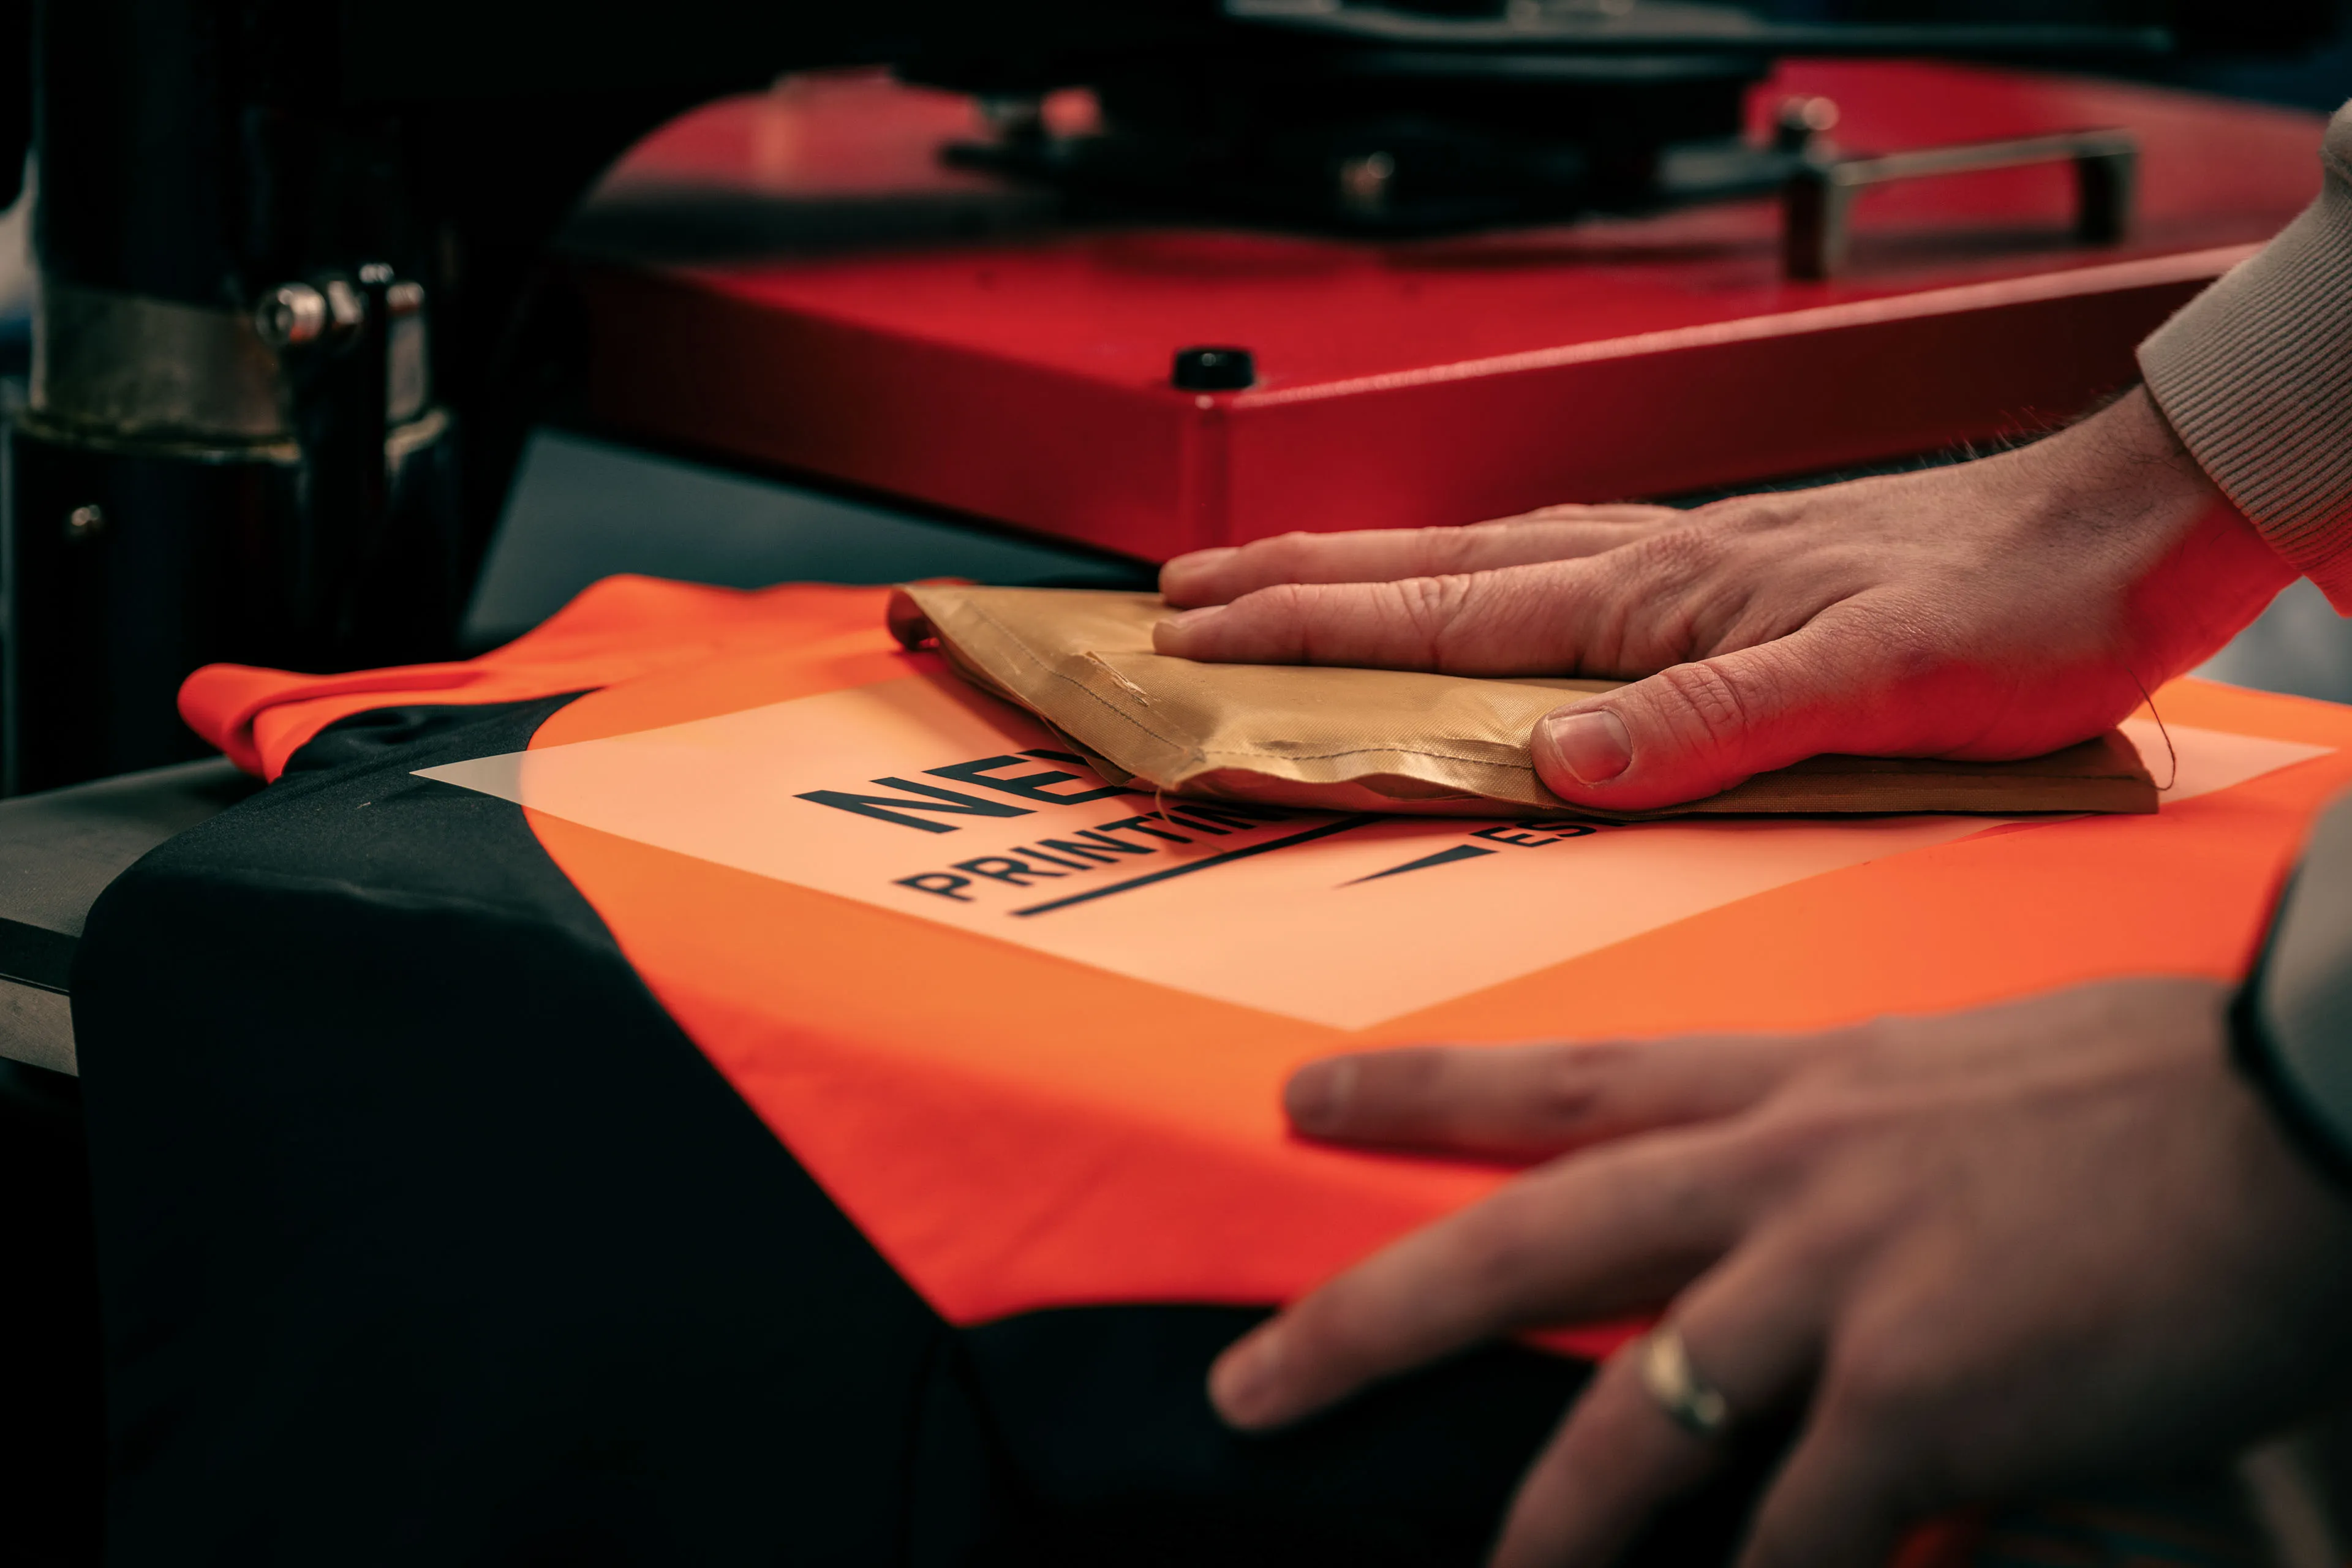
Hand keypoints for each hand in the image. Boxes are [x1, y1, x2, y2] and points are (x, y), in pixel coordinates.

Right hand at [1154, 390, 2292, 809]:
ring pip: (1473, 559)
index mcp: (1655, 595)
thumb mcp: (1874, 685)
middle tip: (1175, 593)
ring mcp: (1673, 564)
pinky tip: (1452, 593)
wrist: (2118, 533)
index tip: (1195, 636)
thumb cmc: (2012, 607)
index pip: (1441, 613)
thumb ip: (1712, 723)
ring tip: (1268, 578)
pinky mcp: (1713, 575)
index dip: (1308, 628)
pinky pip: (1540, 572)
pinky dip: (1455, 576)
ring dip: (1357, 570)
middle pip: (1426, 567)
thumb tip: (1557, 762)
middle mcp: (1645, 566)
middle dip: (1291, 582)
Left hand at [1208, 980, 2351, 1566]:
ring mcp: (1840, 1279)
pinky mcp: (1921, 1390)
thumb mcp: (1957, 1089)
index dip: (1421, 1092)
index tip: (1301, 1097)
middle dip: (1369, 1317)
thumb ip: (1855, 1160)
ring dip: (1549, 1532)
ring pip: (1631, 1422)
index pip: (1563, 1082)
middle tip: (1248, 1384)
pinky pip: (1801, 1532)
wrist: (2296, 1104)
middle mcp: (1782, 1172)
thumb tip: (1801, 1242)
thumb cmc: (2153, 1098)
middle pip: (1524, 1240)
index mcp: (1789, 1089)